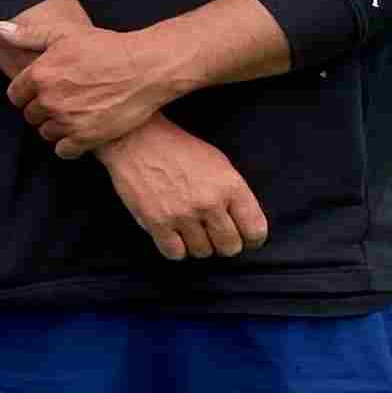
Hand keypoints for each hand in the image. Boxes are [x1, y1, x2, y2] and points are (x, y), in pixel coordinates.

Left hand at [0, 14, 184, 156]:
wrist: (146, 68)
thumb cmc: (107, 47)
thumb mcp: (65, 33)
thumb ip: (29, 35)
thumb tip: (0, 30)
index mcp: (39, 75)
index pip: (15, 96)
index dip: (26, 94)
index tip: (40, 92)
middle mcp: (49, 100)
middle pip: (30, 115)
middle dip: (41, 110)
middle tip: (60, 102)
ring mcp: (67, 120)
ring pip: (46, 133)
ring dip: (55, 127)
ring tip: (72, 116)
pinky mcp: (87, 137)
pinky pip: (64, 151)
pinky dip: (69, 146)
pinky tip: (79, 134)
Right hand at [97, 117, 268, 259]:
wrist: (136, 139)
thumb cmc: (179, 149)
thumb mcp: (219, 163)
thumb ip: (234, 194)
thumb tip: (242, 224)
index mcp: (230, 186)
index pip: (255, 231)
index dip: (252, 240)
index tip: (245, 239)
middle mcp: (209, 203)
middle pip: (230, 247)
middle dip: (225, 244)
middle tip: (215, 236)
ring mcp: (182, 215)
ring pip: (203, 252)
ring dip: (199, 245)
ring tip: (191, 232)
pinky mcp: (156, 222)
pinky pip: (175, 254)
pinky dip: (176, 249)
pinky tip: (173, 235)